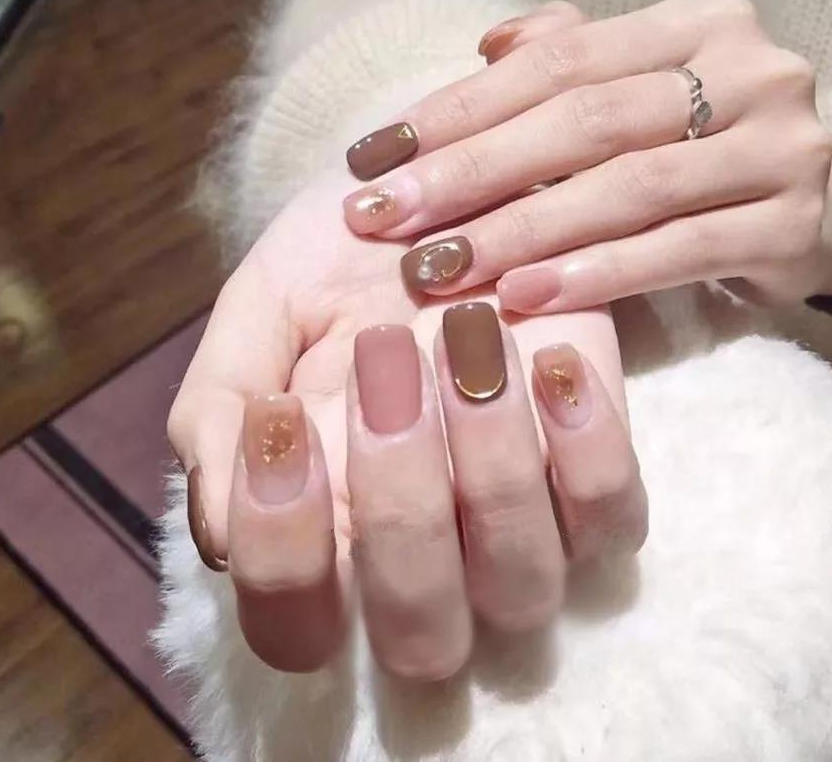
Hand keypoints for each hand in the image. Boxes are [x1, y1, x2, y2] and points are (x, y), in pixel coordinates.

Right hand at [167, 172, 645, 677]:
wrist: (446, 192)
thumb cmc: (343, 260)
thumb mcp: (262, 308)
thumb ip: (216, 409)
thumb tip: (221, 532)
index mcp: (324, 531)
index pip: (291, 630)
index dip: (283, 550)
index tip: (280, 415)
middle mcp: (426, 557)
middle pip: (421, 638)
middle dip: (399, 502)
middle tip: (384, 354)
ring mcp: (521, 527)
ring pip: (523, 581)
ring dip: (491, 462)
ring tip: (469, 331)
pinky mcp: (598, 476)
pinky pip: (615, 518)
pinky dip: (585, 447)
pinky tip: (550, 360)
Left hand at [340, 0, 831, 309]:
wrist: (822, 205)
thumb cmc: (701, 145)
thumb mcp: (636, 88)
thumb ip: (569, 57)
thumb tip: (485, 46)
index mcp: (696, 24)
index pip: (558, 60)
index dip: (458, 108)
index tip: (373, 159)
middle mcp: (749, 71)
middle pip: (584, 120)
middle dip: (471, 172)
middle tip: (385, 220)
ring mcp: (780, 149)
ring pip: (626, 188)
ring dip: (520, 231)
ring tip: (439, 269)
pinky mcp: (791, 228)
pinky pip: (677, 250)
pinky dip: (596, 274)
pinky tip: (525, 296)